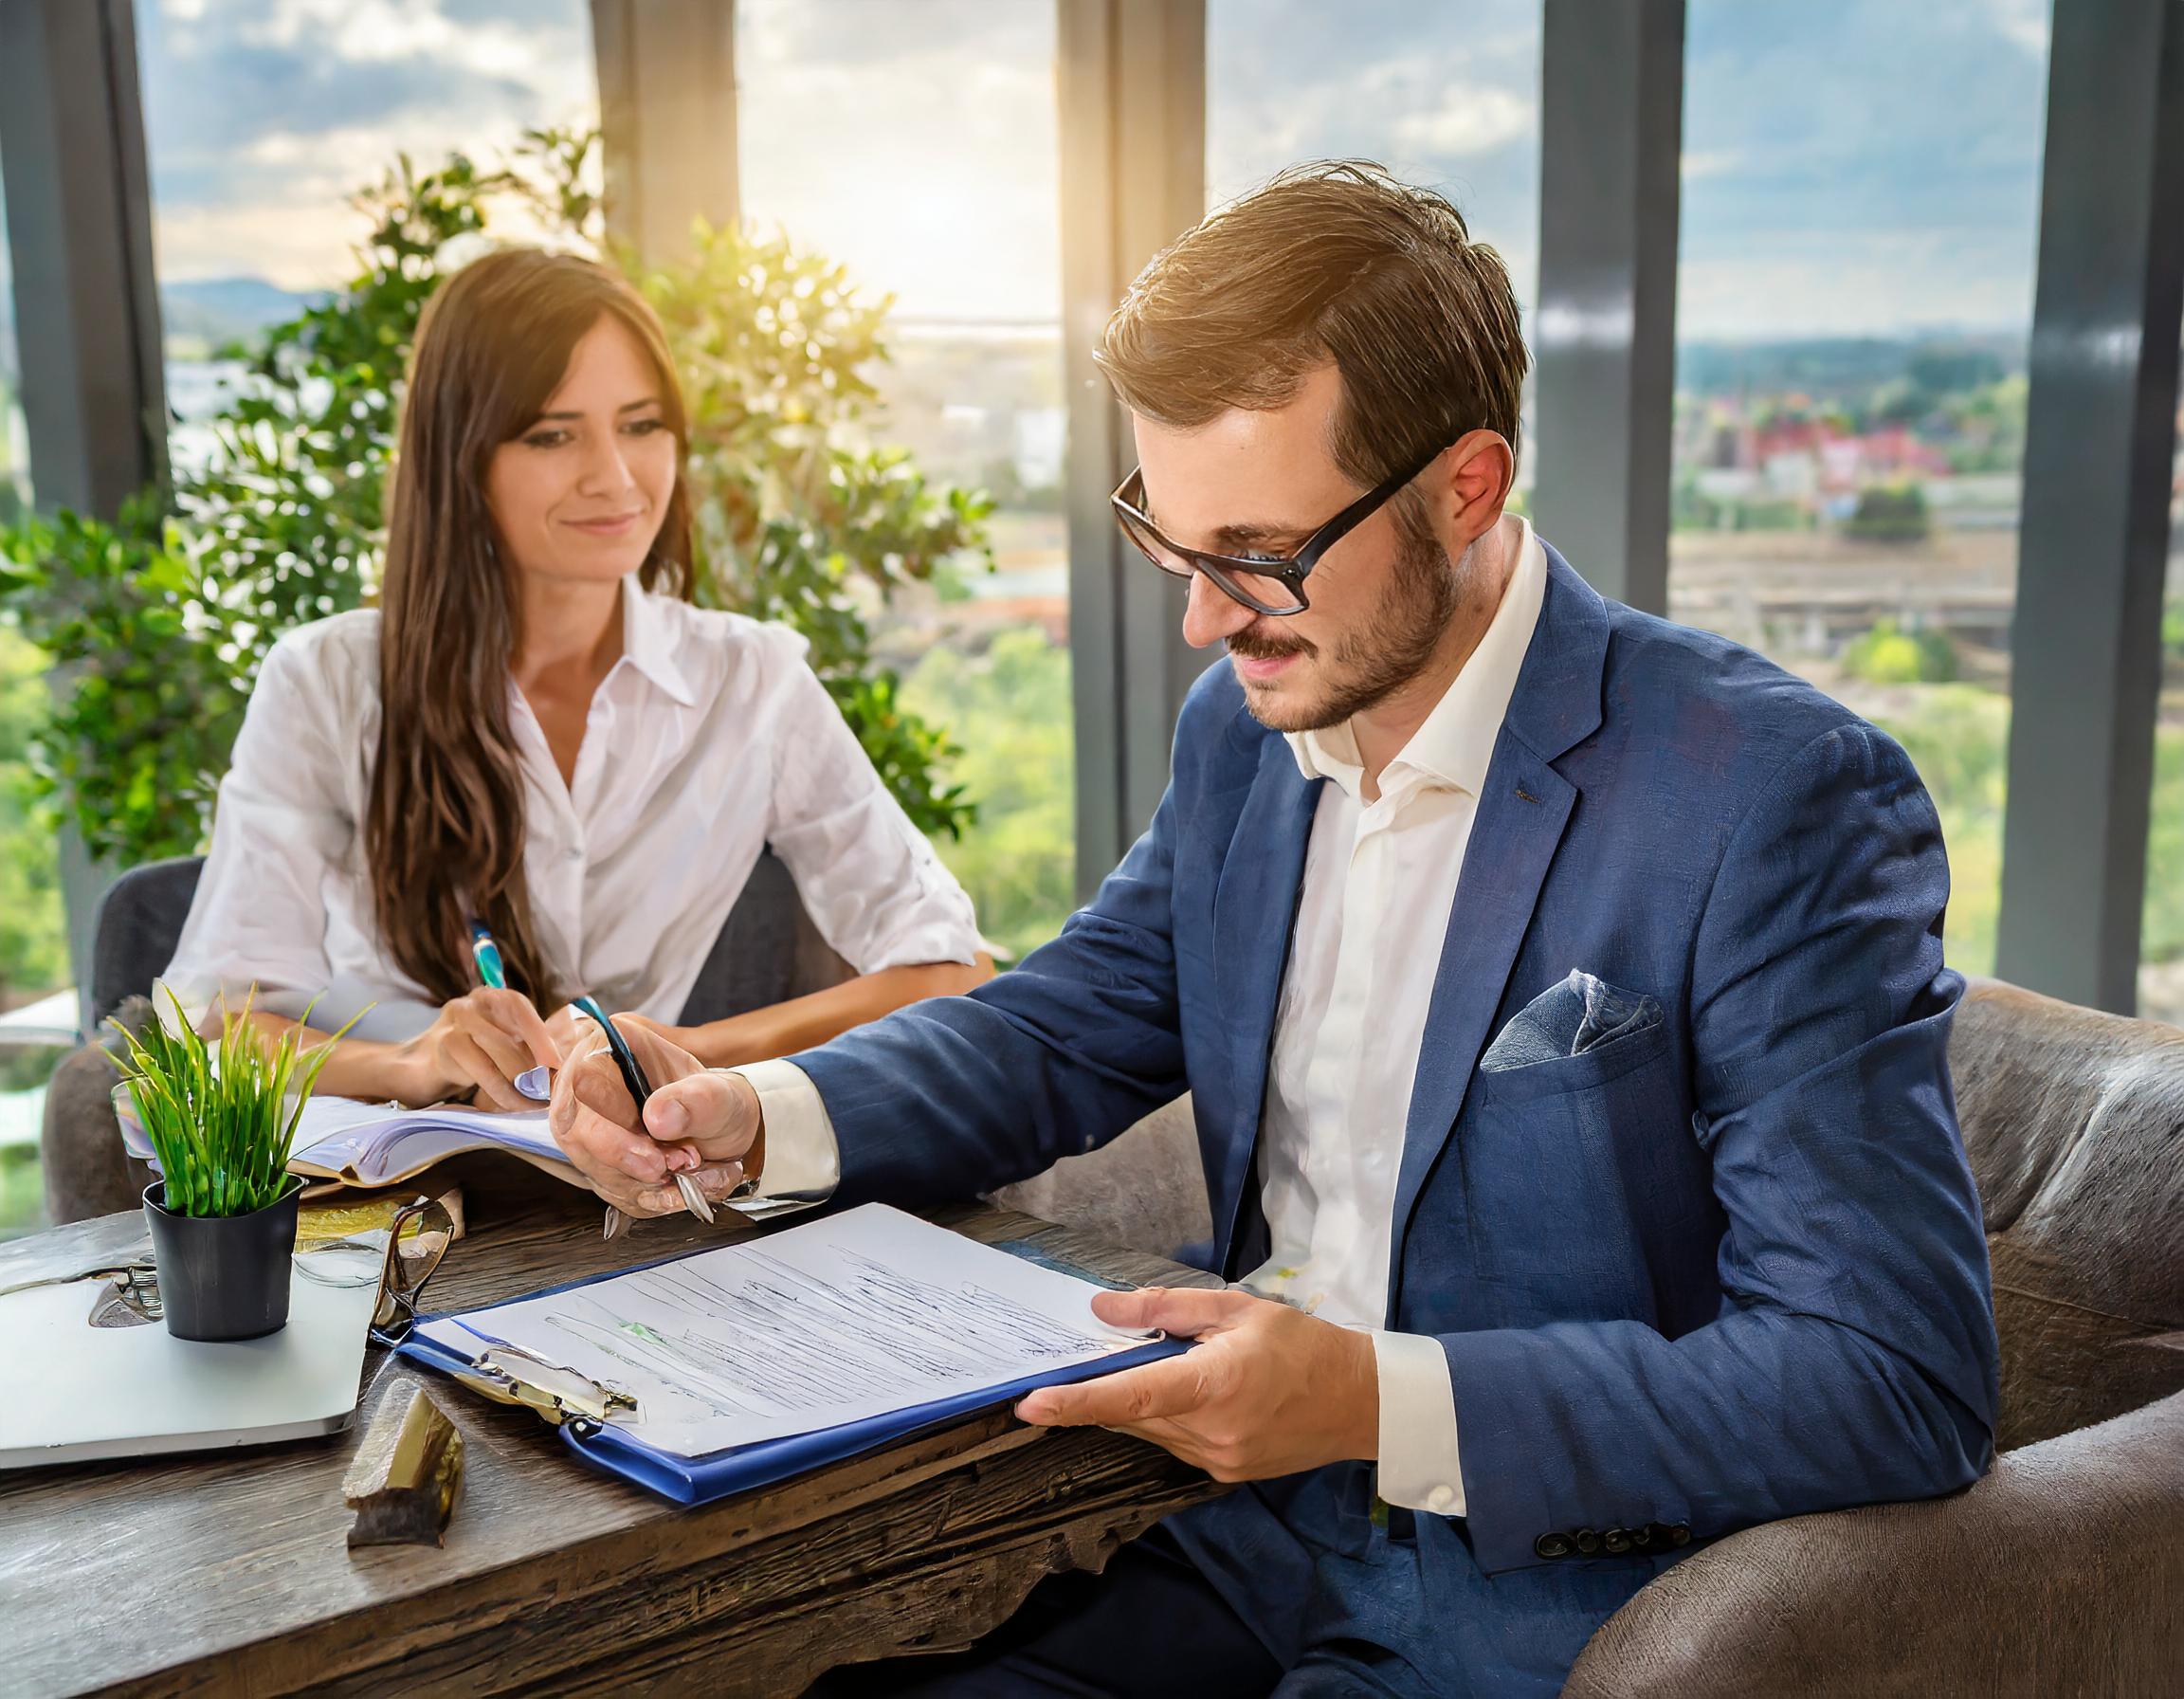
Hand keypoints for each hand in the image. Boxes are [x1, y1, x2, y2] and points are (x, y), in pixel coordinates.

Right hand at [392, 989, 561, 1111]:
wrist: (421, 1067)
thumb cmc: (472, 1055)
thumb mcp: (501, 1043)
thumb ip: (526, 1047)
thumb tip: (559, 1068)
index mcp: (491, 997)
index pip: (518, 1006)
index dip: (539, 1034)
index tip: (555, 1063)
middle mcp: (471, 1005)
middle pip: (507, 1035)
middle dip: (532, 1068)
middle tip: (548, 1092)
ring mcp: (453, 1024)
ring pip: (495, 1053)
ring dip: (518, 1084)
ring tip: (532, 1103)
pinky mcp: (443, 1048)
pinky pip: (478, 1071)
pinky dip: (498, 1091)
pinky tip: (508, 1103)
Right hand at [547, 1014, 761, 1216]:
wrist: (723, 1132)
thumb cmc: (716, 1102)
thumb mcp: (720, 1095)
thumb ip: (695, 1100)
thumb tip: (658, 1116)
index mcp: (612, 1048)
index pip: (582, 1077)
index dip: (609, 1113)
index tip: (651, 1138)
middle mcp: (589, 1088)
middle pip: (578, 1130)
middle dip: (630, 1158)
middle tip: (678, 1162)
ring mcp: (588, 1128)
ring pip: (596, 1168)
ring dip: (647, 1182)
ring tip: (690, 1167)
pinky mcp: (598, 1164)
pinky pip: (613, 1192)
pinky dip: (651, 1197)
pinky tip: (680, 1184)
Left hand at [1015, 1288, 1379, 1482]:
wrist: (1360, 1402)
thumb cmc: (1303, 1347)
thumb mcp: (1237, 1309)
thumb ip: (1165, 1309)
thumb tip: (1104, 1308)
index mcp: (1214, 1385)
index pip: (1131, 1397)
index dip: (1076, 1403)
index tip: (1031, 1405)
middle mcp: (1211, 1432)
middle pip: (1133, 1413)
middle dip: (1109, 1387)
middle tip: (1098, 1356)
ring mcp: (1217, 1460)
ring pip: (1150, 1430)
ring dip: (1143, 1401)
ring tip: (1174, 1367)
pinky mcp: (1224, 1472)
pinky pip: (1174, 1443)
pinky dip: (1168, 1417)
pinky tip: (1194, 1392)